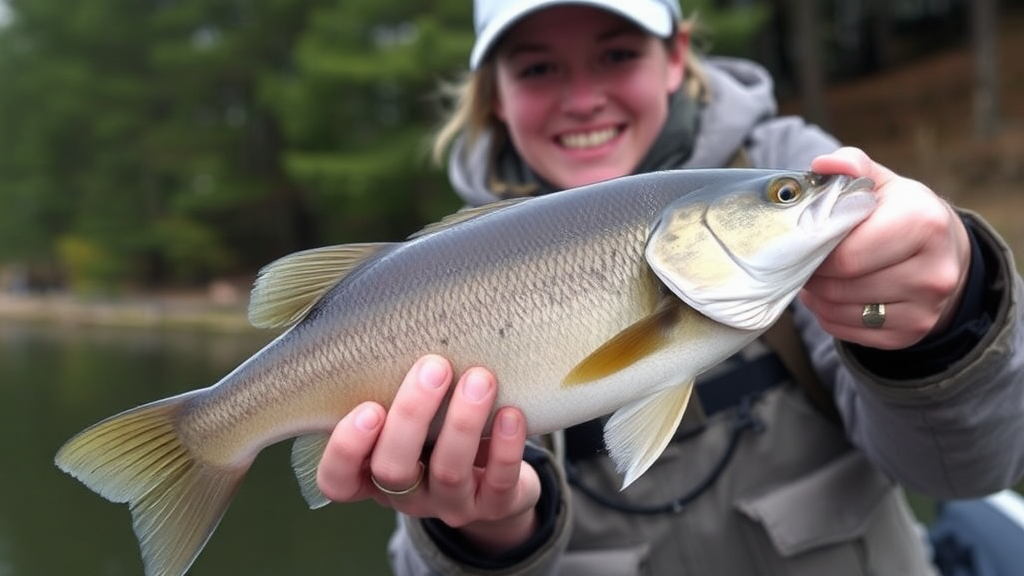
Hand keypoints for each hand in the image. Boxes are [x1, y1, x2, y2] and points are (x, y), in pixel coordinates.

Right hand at [316, 355, 540, 554]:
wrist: (497, 478)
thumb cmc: (440, 430)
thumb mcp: (412, 413)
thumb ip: (396, 384)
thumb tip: (400, 314)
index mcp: (373, 473)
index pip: (337, 480)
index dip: (345, 450)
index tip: (369, 407)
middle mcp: (406, 495)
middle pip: (392, 470)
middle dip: (411, 416)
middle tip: (434, 366)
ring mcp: (449, 505)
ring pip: (448, 473)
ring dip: (463, 421)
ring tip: (480, 378)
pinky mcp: (494, 507)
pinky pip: (499, 483)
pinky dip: (505, 447)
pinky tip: (511, 414)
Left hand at [799, 147, 971, 349]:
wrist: (944, 252)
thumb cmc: (899, 212)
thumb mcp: (881, 181)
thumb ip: (851, 165)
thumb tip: (823, 165)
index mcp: (923, 224)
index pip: (847, 255)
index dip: (815, 250)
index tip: (805, 241)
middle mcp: (933, 271)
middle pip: (840, 286)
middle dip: (813, 273)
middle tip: (807, 259)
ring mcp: (926, 308)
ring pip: (840, 312)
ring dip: (817, 296)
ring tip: (819, 275)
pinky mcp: (912, 334)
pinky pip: (848, 332)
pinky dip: (829, 316)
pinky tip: (834, 296)